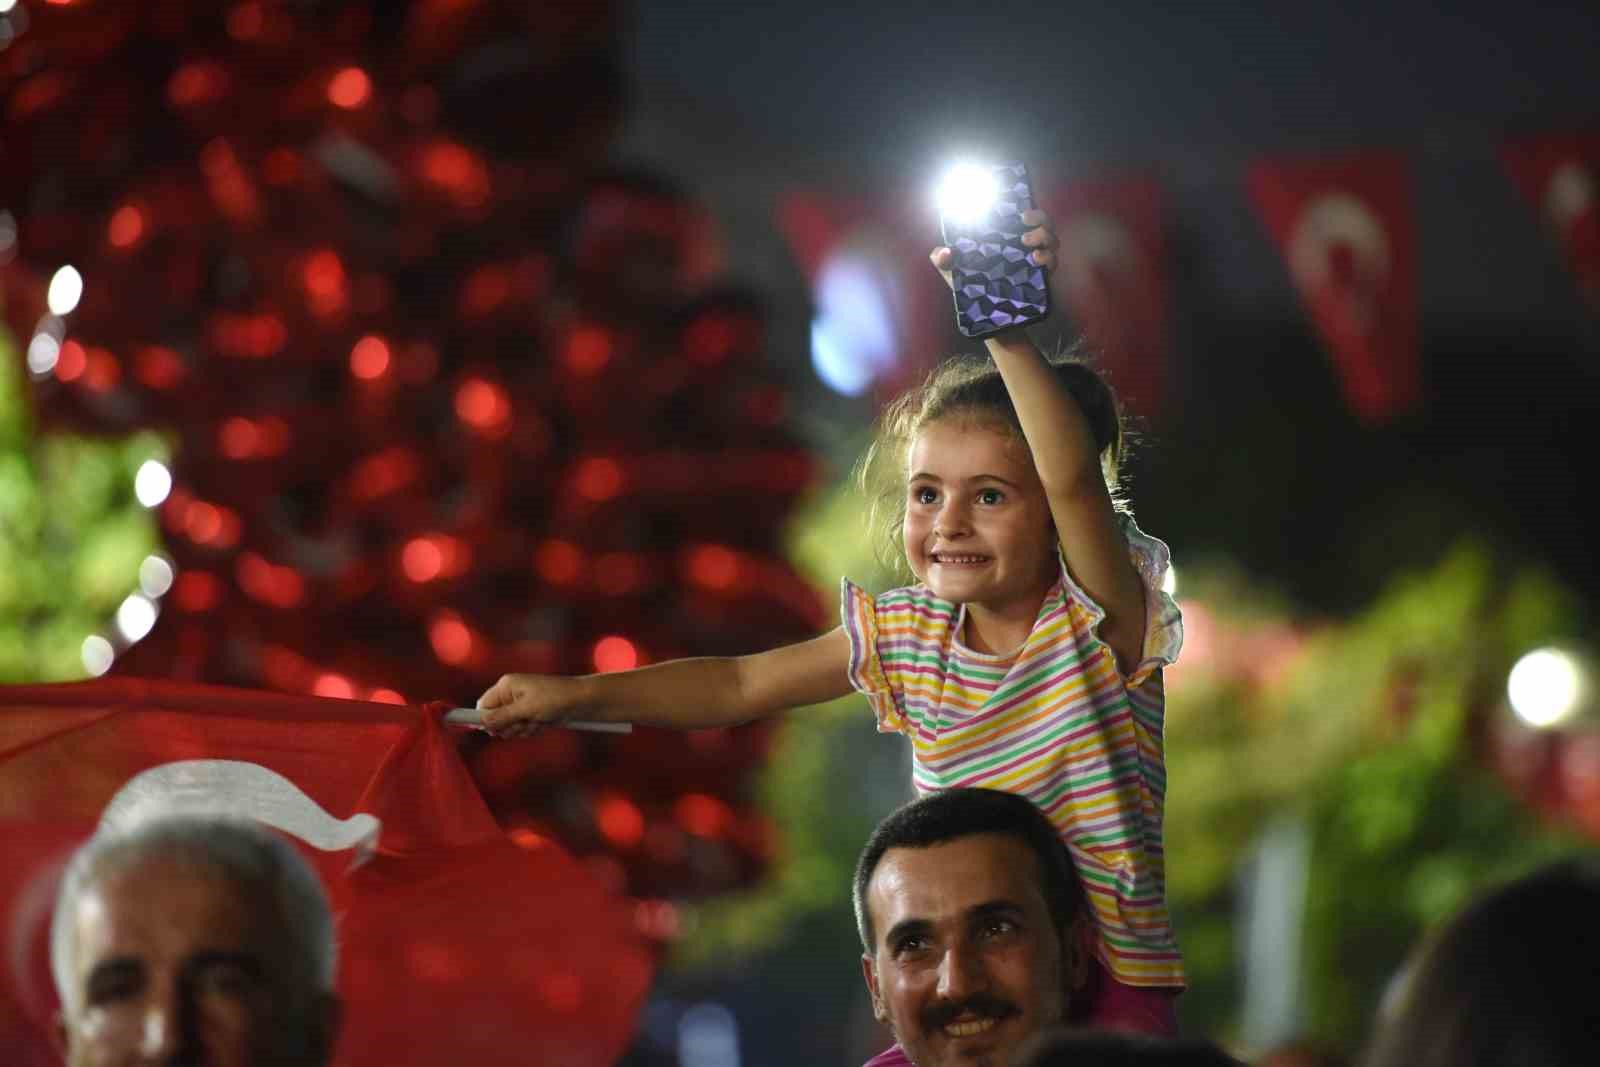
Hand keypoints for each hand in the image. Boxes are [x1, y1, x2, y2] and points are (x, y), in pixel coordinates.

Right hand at [475, 673, 583, 737]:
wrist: (581, 700)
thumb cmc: (554, 698)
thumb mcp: (526, 708)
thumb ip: (503, 716)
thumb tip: (482, 723)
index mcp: (506, 686)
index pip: (483, 705)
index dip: (483, 719)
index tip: (487, 731)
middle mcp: (511, 694)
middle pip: (495, 720)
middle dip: (510, 726)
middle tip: (524, 722)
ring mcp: (521, 705)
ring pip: (509, 727)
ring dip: (523, 728)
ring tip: (538, 720)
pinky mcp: (530, 714)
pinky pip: (522, 728)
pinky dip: (532, 729)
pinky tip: (543, 723)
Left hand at [929, 207, 1058, 290]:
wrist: (985, 314)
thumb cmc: (969, 285)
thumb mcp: (953, 270)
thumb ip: (943, 259)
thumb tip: (945, 252)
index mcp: (1005, 235)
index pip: (1023, 215)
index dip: (1029, 209)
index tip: (1022, 212)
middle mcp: (1023, 244)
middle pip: (1043, 222)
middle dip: (1040, 219)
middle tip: (1024, 228)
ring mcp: (1035, 258)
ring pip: (1052, 239)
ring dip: (1045, 237)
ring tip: (1029, 249)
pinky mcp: (1042, 276)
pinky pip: (1053, 261)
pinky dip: (1049, 258)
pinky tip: (1037, 260)